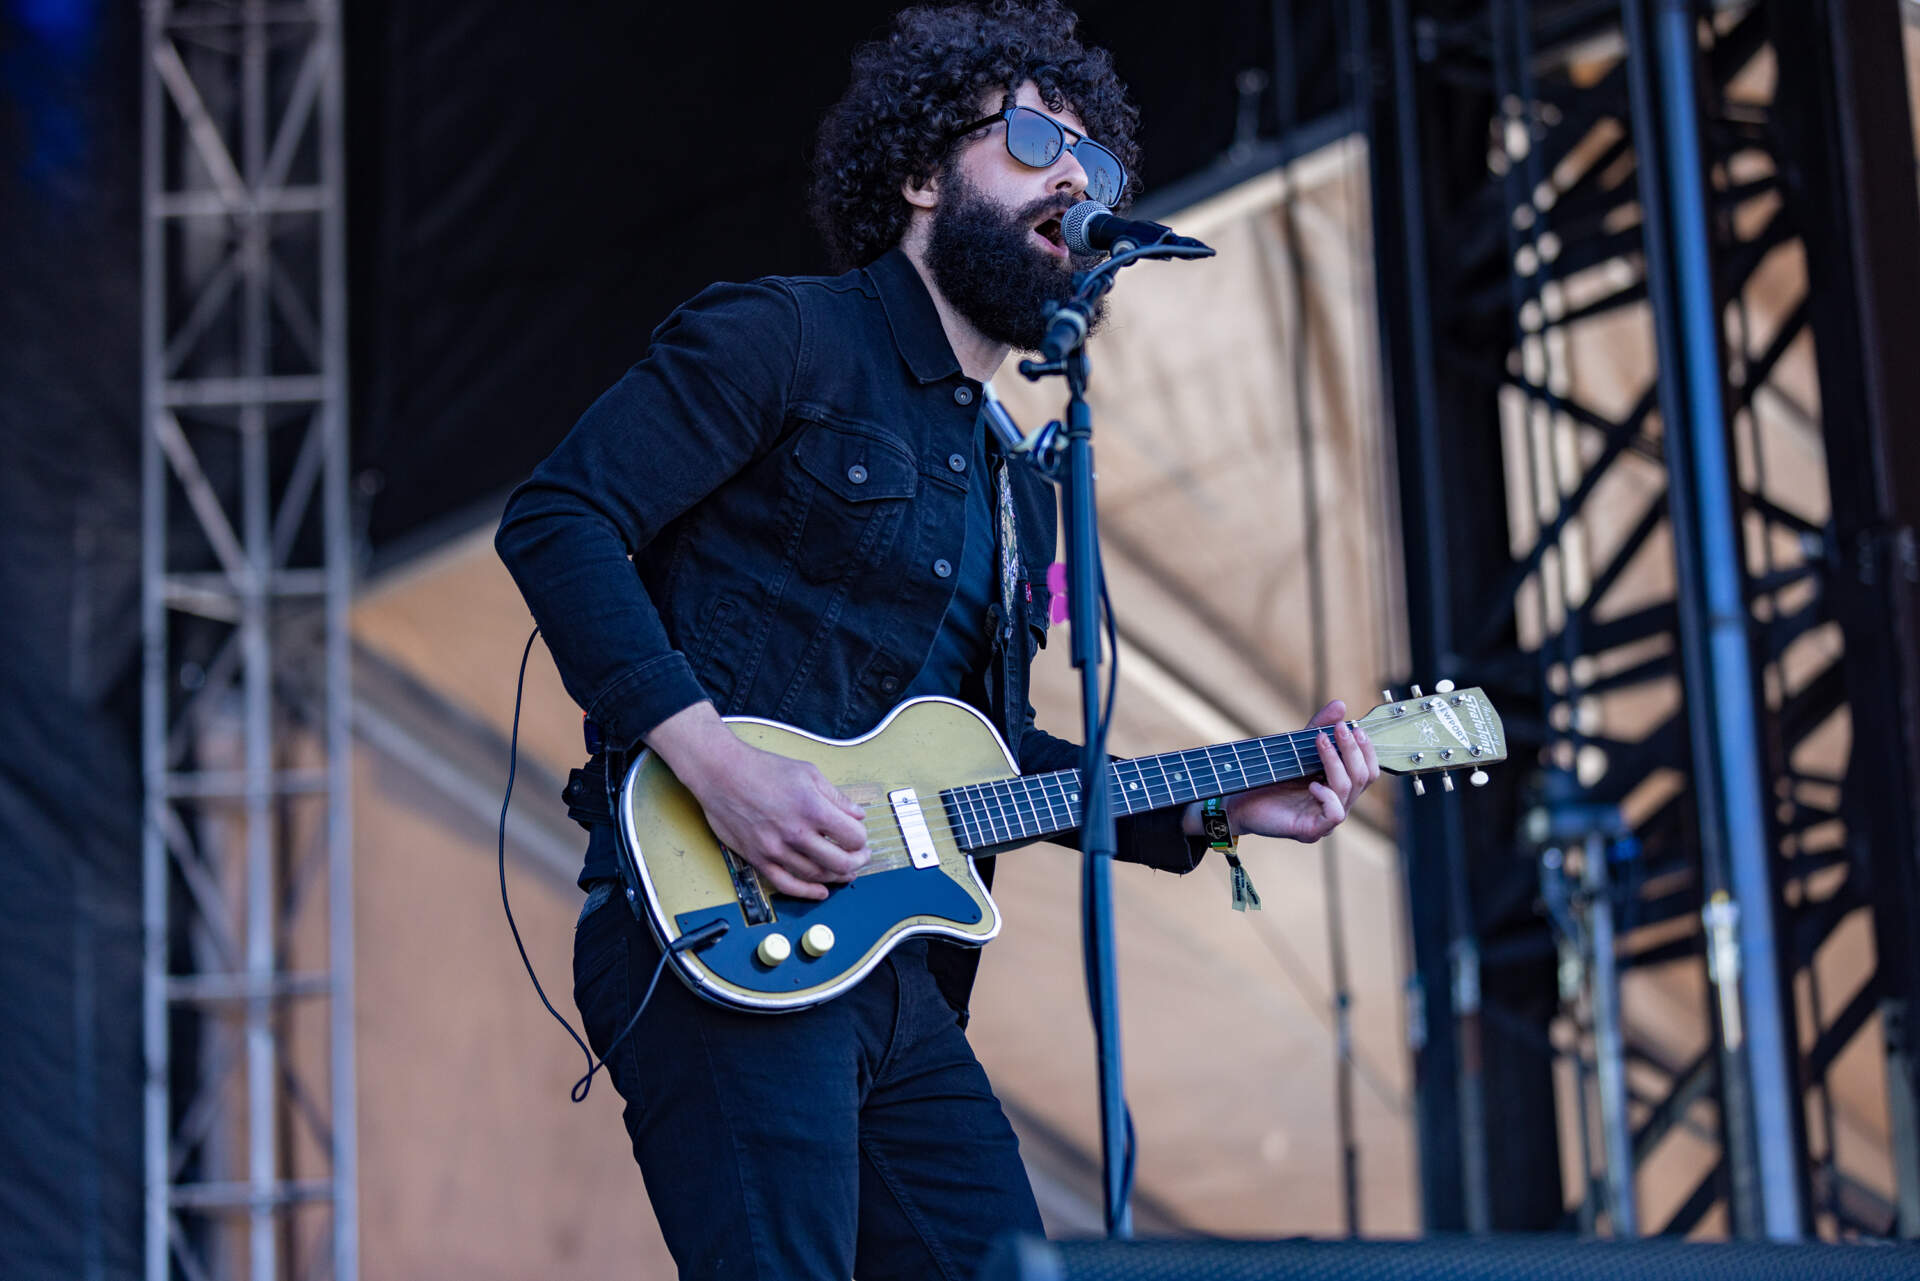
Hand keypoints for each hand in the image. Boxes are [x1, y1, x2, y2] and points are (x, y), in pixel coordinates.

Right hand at [645, 704, 869, 900]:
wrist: (721, 773)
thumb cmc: (762, 768)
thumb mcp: (807, 773)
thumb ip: (835, 796)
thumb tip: (857, 814)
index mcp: (812, 808)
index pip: (852, 836)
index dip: (861, 839)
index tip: (860, 837)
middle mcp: (795, 832)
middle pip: (839, 861)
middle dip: (857, 862)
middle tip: (860, 858)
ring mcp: (775, 849)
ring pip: (815, 875)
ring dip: (836, 876)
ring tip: (845, 871)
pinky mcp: (758, 858)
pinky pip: (786, 884)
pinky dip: (807, 892)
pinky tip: (820, 892)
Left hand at [1214, 700, 1379, 844]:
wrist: (1239, 800)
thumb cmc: (1270, 776)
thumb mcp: (1297, 748)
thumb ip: (1319, 727)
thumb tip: (1340, 705)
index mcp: (1338, 787)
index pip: (1369, 770)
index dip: (1366, 749)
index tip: (1354, 728)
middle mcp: (1337, 803)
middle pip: (1363, 777)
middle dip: (1352, 750)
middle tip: (1339, 729)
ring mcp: (1326, 819)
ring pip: (1348, 790)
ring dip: (1336, 762)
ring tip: (1321, 742)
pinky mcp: (1312, 830)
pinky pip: (1335, 814)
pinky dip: (1327, 796)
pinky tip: (1313, 784)